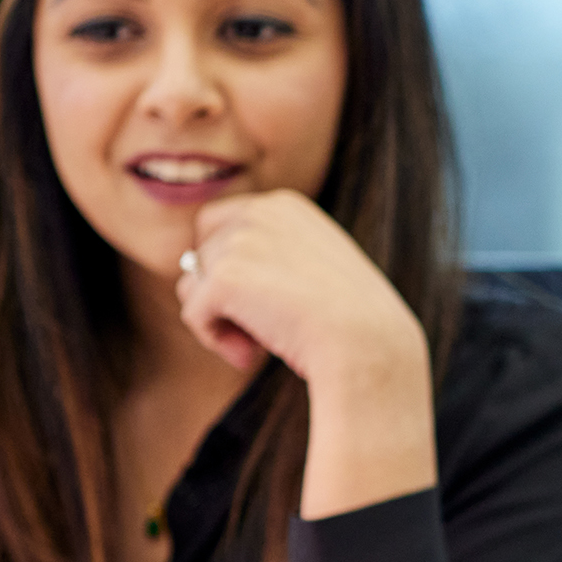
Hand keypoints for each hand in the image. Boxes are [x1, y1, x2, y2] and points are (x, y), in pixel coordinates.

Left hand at [178, 190, 435, 518]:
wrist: (368, 345)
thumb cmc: (348, 323)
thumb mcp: (313, 272)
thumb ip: (268, 260)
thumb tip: (194, 275)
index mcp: (285, 205)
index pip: (220, 226)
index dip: (232, 269)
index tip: (267, 305)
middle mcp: (259, 211)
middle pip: (202, 255)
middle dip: (221, 296)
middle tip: (257, 333)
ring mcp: (240, 241)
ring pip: (193, 285)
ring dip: (218, 320)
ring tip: (256, 346)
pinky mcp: (224, 277)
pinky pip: (193, 313)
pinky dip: (214, 340)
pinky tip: (249, 355)